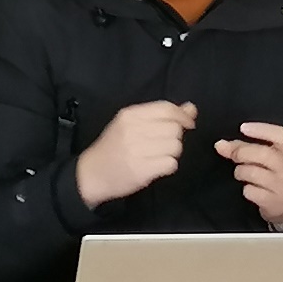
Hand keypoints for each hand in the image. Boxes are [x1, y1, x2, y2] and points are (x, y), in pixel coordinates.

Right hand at [75, 101, 195, 207]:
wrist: (91, 173)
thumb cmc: (113, 147)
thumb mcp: (131, 123)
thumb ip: (161, 114)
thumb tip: (191, 108)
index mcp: (130, 115)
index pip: (166, 108)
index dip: (183, 115)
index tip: (189, 123)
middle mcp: (133, 130)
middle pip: (174, 128)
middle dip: (175, 137)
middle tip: (163, 143)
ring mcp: (136, 151)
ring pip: (175, 146)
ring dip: (172, 152)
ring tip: (159, 155)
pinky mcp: (141, 171)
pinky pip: (171, 164)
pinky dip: (168, 166)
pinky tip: (157, 166)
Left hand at [215, 122, 282, 230]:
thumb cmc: (277, 175)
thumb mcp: (269, 158)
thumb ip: (245, 147)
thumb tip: (220, 144)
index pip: (280, 135)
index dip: (261, 129)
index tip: (243, 128)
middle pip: (263, 153)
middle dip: (242, 152)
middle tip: (233, 155)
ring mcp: (282, 186)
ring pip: (253, 172)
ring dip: (240, 172)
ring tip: (242, 174)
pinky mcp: (274, 202)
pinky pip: (251, 191)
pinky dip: (246, 190)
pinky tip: (250, 189)